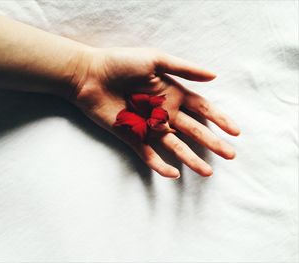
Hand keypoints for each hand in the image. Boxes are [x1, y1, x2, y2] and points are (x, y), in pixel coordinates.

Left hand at [69, 47, 240, 177]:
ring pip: (175, 146)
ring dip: (191, 159)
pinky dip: (160, 165)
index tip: (235, 131)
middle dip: (212, 142)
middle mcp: (164, 111)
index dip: (219, 119)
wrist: (89, 76)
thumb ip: (184, 70)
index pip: (202, 108)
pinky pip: (148, 154)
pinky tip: (173, 174)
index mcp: (172, 93)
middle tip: (231, 155)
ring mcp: (149, 126)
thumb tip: (214, 76)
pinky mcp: (132, 136)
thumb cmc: (120, 63)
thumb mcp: (156, 60)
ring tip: (208, 172)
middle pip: (194, 130)